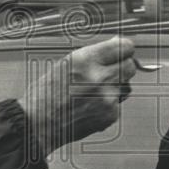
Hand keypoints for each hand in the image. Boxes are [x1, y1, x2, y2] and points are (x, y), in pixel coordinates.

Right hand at [19, 37, 136, 156]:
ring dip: (117, 86)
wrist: (38, 123)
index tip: (123, 50)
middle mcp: (99, 78)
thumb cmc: (46, 94)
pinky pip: (118, 104)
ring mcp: (106, 98)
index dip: (124, 48)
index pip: (124, 47)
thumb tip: (116, 44)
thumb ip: (95, 54)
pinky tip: (91, 105)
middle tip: (110, 71)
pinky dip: (109, 104)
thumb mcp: (67, 63)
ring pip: (127, 86)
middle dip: (122, 66)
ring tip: (95, 91)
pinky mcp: (109, 115)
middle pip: (130, 66)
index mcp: (86, 60)